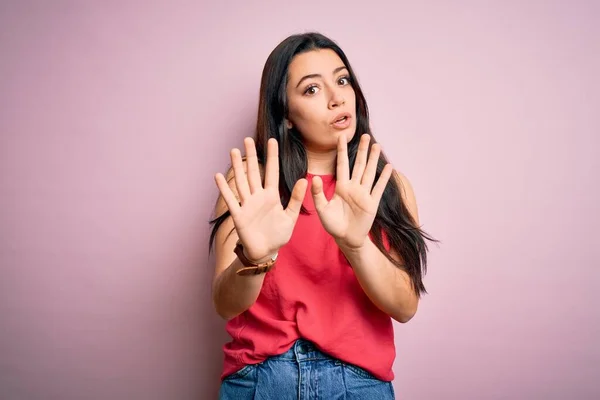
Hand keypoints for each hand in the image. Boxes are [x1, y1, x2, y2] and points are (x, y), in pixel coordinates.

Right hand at [215, 137, 307, 260]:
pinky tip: (218, 176)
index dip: (272, 157)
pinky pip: (230, 200)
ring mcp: (247, 205)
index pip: (272, 172)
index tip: (273, 141)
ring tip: (234, 151)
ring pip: (241, 182)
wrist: (265, 252)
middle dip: (251, 156)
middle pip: (253, 172)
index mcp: (272, 196)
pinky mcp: (238, 215)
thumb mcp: (291, 217)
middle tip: (247, 139)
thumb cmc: (278, 235)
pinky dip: (224, 189)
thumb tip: (304, 180)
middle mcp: (258, 197)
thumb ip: (297, 199)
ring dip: (237, 167)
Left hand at [311, 134, 392, 249]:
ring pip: (369, 172)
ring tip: (376, 145)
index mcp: (341, 187)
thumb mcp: (322, 209)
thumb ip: (317, 194)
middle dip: (361, 150)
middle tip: (364, 135)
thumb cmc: (332, 225)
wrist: (346, 238)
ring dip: (373, 159)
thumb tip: (314, 178)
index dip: (342, 151)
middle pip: (358, 164)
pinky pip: (379, 188)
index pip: (342, 164)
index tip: (341, 136)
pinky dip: (383, 177)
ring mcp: (364, 194)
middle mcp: (353, 187)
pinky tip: (388, 167)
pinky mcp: (372, 203)